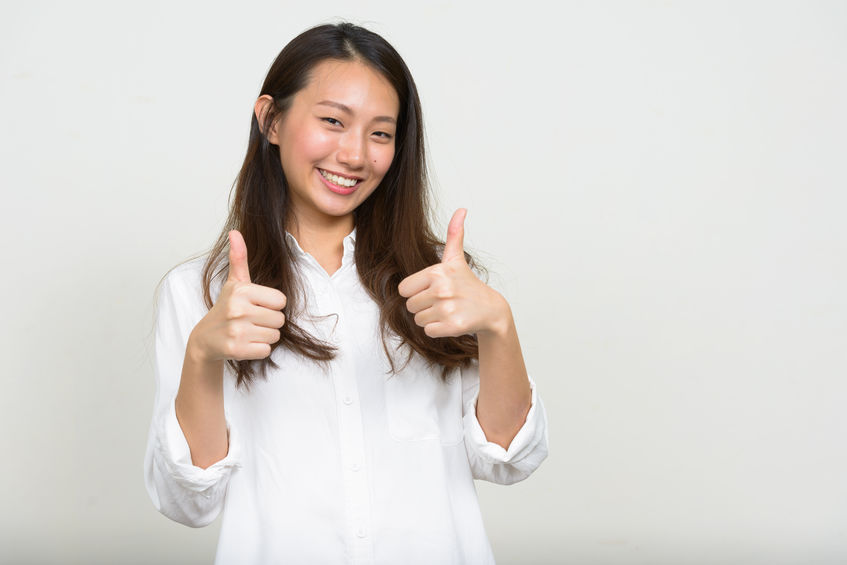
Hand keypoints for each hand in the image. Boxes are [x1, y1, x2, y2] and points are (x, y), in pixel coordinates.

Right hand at [188, 230, 286, 361]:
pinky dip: (258, 350)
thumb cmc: (226, 308)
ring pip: (275, 336)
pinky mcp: (236, 350)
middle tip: (251, 321)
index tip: (256, 306)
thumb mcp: (234, 283)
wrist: (205, 339)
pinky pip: (266, 350)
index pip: (281, 300)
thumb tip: (235, 232)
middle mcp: (237, 310)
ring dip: (265, 336)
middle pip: (280, 319)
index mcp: (241, 291)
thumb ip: (239, 258)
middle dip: (269, 322)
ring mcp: (236, 331)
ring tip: (248, 331)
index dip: (272, 305)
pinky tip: (245, 343)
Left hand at [398, 209, 508, 337]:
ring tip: (448, 310)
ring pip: (418, 320)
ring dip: (431, 318)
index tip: (433, 289)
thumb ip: (454, 234)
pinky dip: (438, 329)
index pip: (404, 289)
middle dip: (424, 306)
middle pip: (410, 306)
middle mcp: (441, 290)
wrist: (491, 309)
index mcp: (437, 273)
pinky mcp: (452, 326)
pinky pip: (428, 331)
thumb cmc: (468, 285)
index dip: (416, 291)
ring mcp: (447, 309)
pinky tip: (451, 320)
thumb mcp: (457, 259)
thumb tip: (461, 209)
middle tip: (443, 301)